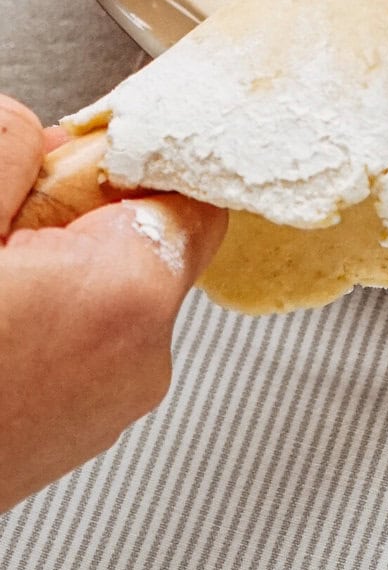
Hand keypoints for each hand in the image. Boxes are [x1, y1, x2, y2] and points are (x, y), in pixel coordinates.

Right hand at [0, 96, 225, 511]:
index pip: (187, 189)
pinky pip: (78, 339)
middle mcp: (140, 358)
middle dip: (77, 210)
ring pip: (106, 290)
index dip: (128, 155)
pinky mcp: (69, 433)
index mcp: (127, 294)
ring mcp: (106, 408)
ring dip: (53, 264)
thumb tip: (30, 136)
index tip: (77, 149)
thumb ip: (7, 147)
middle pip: (143, 237)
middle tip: (10, 213)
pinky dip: (42, 312)